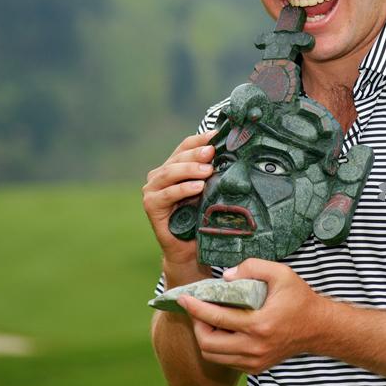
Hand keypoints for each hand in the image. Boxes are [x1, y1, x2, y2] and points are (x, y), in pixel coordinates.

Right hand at [142, 130, 216, 271]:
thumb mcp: (210, 191)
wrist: (190, 250)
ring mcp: (153, 190)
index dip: (200, 139)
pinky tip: (197, 187)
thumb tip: (234, 154)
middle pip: (177, 157)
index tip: (217, 135)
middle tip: (212, 152)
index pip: (185, 146)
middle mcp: (160, 175)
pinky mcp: (151, 205)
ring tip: (207, 170)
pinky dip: (183, 189)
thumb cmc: (202, 218)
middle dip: (196, 153)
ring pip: (170, 173)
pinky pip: (167, 194)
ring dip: (189, 169)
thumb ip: (213, 174)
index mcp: (174, 167)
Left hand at [178, 258, 324, 374]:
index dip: (195, 307)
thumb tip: (226, 277)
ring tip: (206, 317)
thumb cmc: (300, 299)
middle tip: (195, 308)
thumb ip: (252, 267)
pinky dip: (217, 346)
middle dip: (196, 324)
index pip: (216, 319)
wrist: (319, 327)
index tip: (183, 297)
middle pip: (208, 344)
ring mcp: (255, 361)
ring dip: (204, 337)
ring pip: (214, 356)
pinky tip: (220, 329)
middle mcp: (255, 348)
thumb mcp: (281, 273)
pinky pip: (226, 360)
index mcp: (259, 325)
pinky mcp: (256, 367)